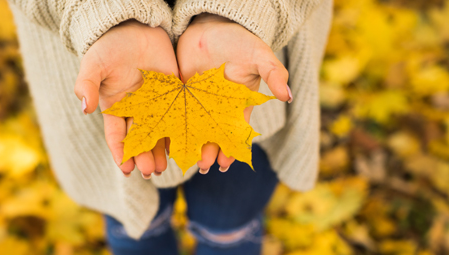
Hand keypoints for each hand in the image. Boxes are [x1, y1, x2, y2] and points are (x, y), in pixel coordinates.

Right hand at [75, 20, 176, 178]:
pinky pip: (180, 115)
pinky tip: (187, 144)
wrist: (134, 26)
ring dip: (162, 150)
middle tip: (150, 172)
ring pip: (160, 132)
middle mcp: (137, 110)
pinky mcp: (176, 93)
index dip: (121, 153)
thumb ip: (87, 84)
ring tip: (165, 167)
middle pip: (141, 139)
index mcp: (116, 107)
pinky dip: (183, 130)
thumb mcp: (94, 64)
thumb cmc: (110, 46)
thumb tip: (84, 108)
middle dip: (144, 156)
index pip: (117, 136)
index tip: (126, 169)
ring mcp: (158, 103)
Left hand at [176, 14, 291, 173]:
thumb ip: (274, 74)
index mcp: (236, 106)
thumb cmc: (240, 41)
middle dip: (208, 152)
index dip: (231, 149)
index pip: (235, 133)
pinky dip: (166, 129)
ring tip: (181, 162)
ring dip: (186, 147)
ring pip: (190, 131)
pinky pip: (170, 115)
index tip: (226, 164)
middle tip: (203, 166)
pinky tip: (160, 144)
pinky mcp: (176, 95)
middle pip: (211, 136)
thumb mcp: (260, 56)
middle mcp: (215, 109)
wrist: (212, 24)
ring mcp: (195, 103)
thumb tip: (288, 96)